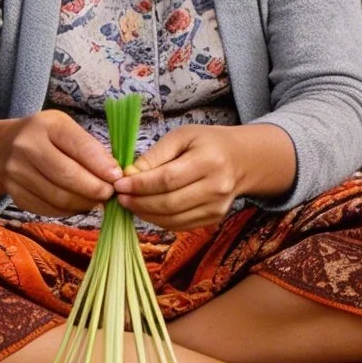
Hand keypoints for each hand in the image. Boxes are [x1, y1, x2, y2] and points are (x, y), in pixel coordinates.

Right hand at [0, 109, 120, 215]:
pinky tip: (78, 204)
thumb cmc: (46, 136)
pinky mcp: (15, 195)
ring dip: (84, 203)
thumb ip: (90, 148)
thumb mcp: (66, 129)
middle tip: (110, 193)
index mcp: (46, 125)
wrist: (4, 148)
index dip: (101, 166)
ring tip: (97, 199)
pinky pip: (49, 209)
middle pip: (67, 176)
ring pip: (59, 198)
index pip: (79, 147)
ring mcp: (17, 173)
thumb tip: (114, 175)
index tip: (117, 177)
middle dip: (95, 189)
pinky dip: (69, 210)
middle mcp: (27, 147)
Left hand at [116, 123, 293, 229]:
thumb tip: (129, 175)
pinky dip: (159, 220)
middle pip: (169, 203)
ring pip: (173, 219)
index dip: (141, 185)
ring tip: (130, 204)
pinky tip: (147, 210)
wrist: (241, 159)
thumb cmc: (207, 143)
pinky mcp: (214, 219)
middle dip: (139, 202)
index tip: (120, 184)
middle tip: (120, 197)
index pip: (168, 179)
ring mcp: (217, 207)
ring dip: (146, 214)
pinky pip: (180, 225)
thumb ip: (155, 156)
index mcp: (209, 161)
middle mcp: (217, 187)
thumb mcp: (181, 137)